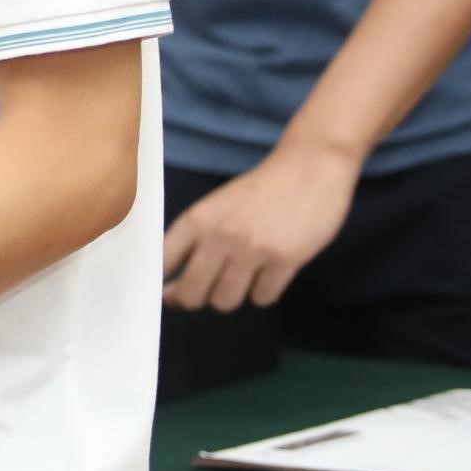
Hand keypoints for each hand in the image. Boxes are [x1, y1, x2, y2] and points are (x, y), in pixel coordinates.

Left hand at [163, 138, 361, 311]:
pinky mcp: (285, 261)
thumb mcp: (216, 206)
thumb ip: (196, 238)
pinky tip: (266, 276)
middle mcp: (220, 236)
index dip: (160, 284)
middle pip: (190, 293)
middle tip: (203, 294)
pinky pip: (262, 298)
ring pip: (224, 302)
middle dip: (193, 301)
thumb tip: (174, 281)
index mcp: (197, 219)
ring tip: (237, 281)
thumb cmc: (259, 191)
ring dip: (229, 297)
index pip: (162, 262)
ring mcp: (253, 250)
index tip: (167, 293)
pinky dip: (262, 293)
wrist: (309, 169)